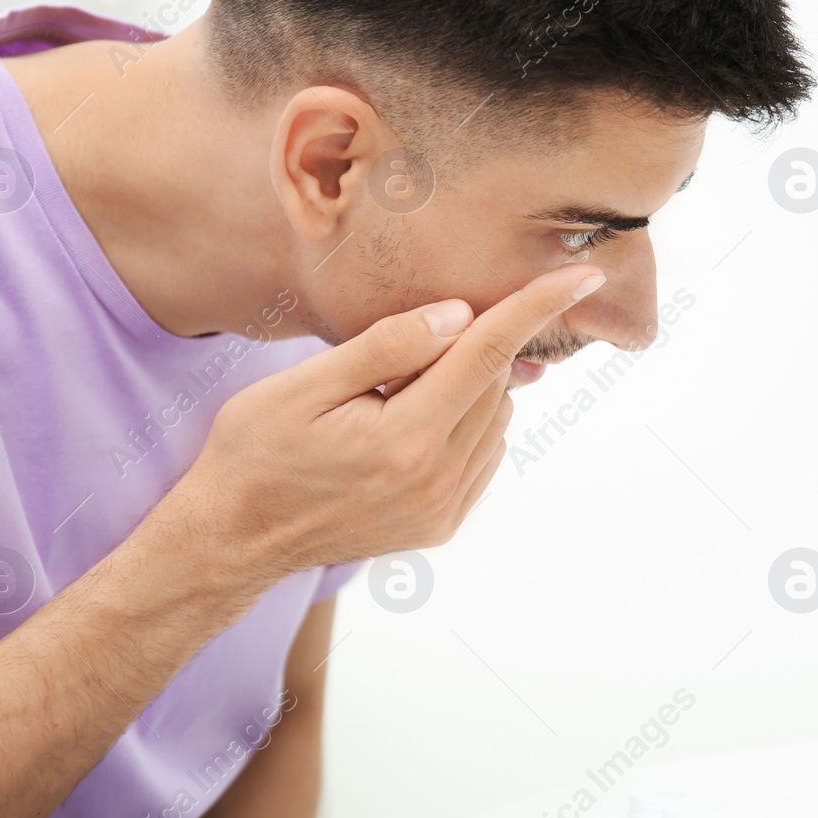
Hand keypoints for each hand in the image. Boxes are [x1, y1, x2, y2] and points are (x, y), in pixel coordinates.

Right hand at [161, 265, 605, 594]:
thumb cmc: (254, 454)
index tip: (585, 277)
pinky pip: (483, 456)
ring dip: (472, 386)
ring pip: (495, 420)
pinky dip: (468, 423)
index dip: (536, 307)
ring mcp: (442, 510)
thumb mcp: (302, 386)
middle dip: (475, 344)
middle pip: (494, 384)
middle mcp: (436, 481)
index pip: (488, 355)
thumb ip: (386, 348)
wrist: (231, 541)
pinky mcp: (440, 526)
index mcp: (405, 440)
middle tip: (416, 337)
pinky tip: (416, 418)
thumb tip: (458, 317)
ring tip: (399, 388)